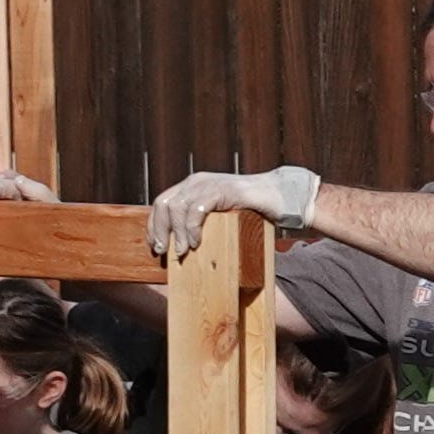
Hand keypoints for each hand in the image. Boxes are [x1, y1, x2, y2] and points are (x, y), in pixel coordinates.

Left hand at [146, 164, 320, 257]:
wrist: (278, 195)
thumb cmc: (252, 209)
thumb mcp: (220, 214)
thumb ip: (202, 221)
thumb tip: (183, 245)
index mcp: (192, 185)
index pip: (162, 202)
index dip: (154, 225)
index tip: (156, 246)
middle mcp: (196, 181)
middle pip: (164, 204)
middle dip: (160, 230)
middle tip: (163, 251)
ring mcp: (208, 184)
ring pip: (177, 207)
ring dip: (176, 232)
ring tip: (183, 251)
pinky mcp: (222, 190)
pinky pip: (197, 210)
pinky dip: (192, 228)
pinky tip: (196, 242)